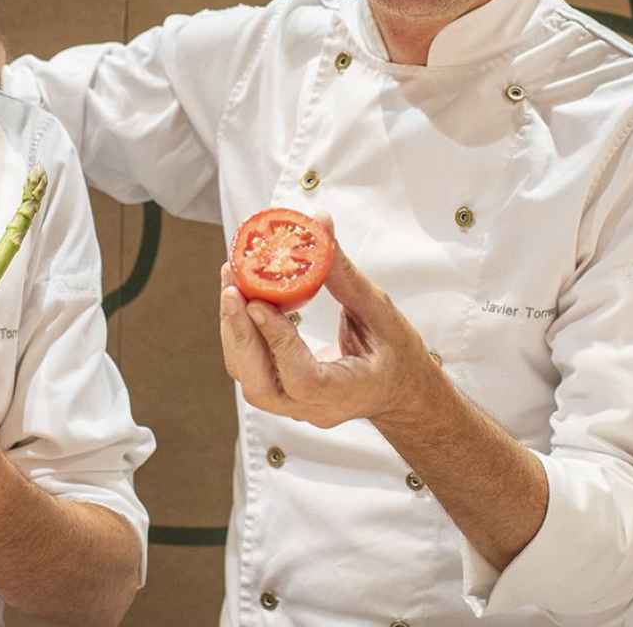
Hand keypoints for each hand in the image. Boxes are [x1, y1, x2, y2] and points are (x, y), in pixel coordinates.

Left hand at [218, 214, 429, 428]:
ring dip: (235, 330)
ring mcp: (295, 406)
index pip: (302, 378)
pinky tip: (241, 299)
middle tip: (231, 287)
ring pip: (249, 378)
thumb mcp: (380, 311)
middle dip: (240, 334)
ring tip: (231, 283)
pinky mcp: (282, 394)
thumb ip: (344, 273)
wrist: (401, 392)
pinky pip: (252, 369)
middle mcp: (314, 408)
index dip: (277, 341)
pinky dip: (242, 333)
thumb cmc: (398, 355)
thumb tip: (318, 225)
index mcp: (347, 393)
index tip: (258, 302)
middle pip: (261, 386)